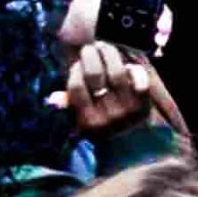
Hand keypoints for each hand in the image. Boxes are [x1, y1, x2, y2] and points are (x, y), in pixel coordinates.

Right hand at [49, 41, 185, 139]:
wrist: (135, 148)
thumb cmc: (104, 127)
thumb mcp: (84, 123)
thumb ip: (71, 107)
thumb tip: (52, 98)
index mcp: (88, 121)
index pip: (76, 86)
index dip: (76, 69)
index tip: (78, 63)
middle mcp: (107, 116)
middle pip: (95, 75)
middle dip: (90, 55)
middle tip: (90, 48)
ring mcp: (127, 110)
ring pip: (117, 73)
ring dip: (110, 55)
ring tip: (105, 48)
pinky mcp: (144, 105)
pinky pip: (139, 80)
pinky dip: (134, 70)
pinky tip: (127, 66)